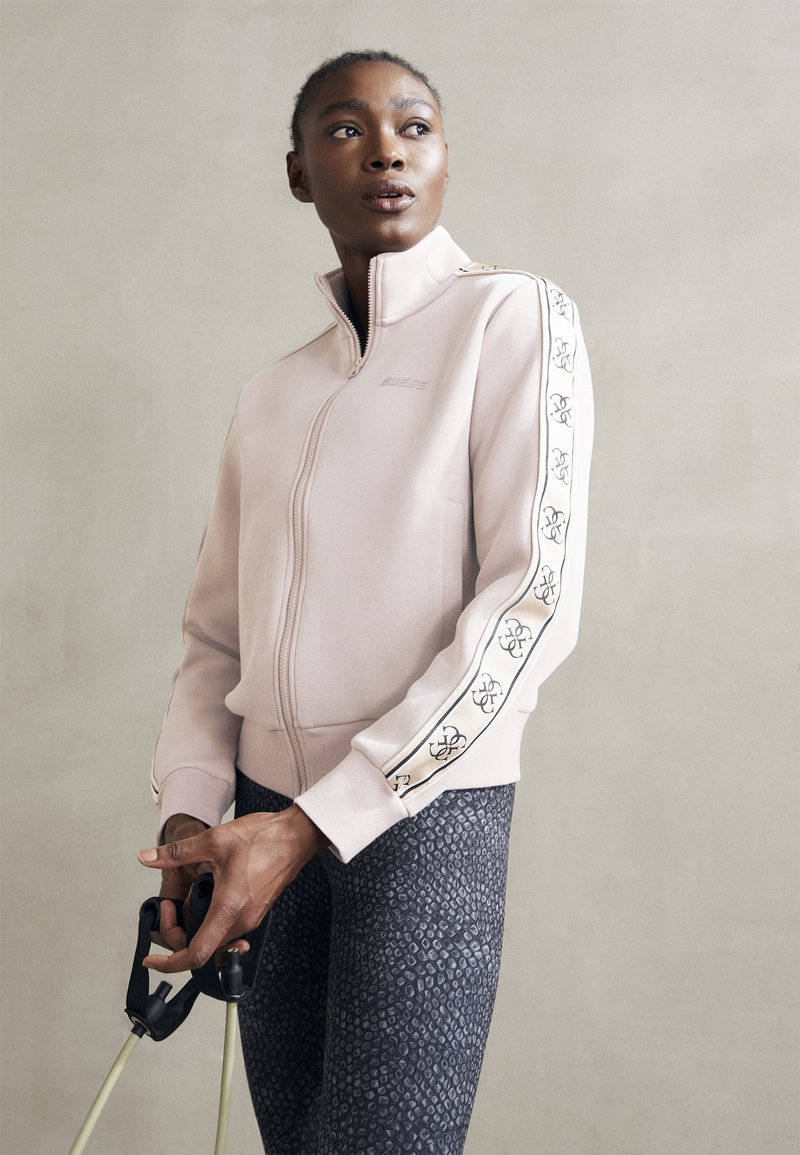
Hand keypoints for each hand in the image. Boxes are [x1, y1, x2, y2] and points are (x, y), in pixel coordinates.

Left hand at [138, 805, 329, 972]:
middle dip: (178, 935)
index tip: (154, 959)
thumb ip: (177, 853)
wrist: (296, 837)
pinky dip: (211, 921)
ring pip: (215, 938)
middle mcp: (241, 920)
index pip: (196, 954)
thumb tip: (149, 858)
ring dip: (195, 926)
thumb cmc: (264, 839)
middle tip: (169, 909)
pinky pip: (228, 929)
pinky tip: (208, 899)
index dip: (170, 963)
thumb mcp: (214, 840)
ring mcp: (251, 918)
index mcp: (228, 908)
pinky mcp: (256, 912)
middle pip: (202, 948)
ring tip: (189, 898)